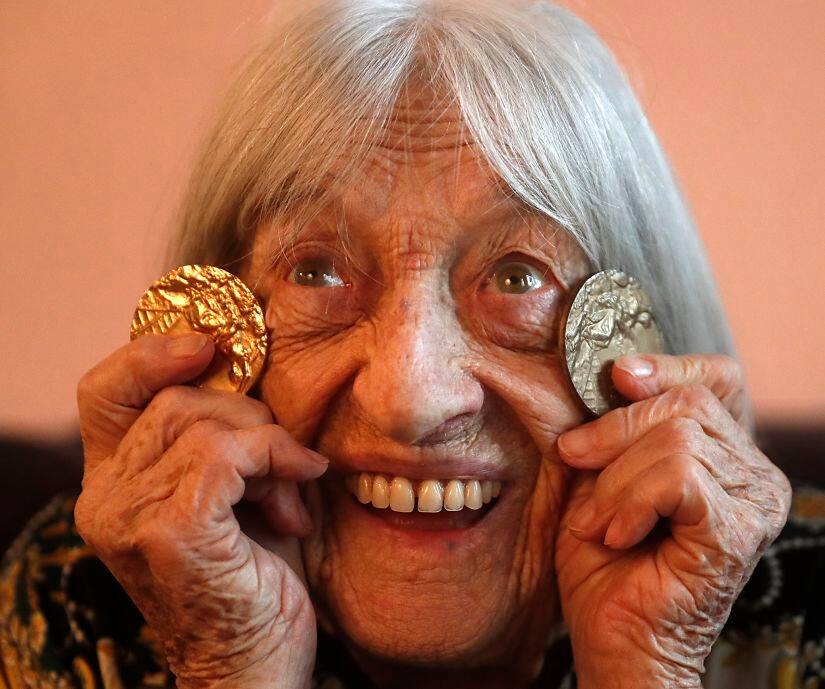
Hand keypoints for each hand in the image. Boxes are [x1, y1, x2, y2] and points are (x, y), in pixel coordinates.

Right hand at [75, 333, 326, 688]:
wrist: (257, 664)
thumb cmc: (251, 575)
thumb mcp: (229, 492)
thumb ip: (218, 437)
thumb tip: (248, 368)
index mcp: (115, 482)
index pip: (107, 392)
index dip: (151, 353)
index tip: (207, 346)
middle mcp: (107, 496)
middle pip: (176, 398)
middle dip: (249, 418)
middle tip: (286, 466)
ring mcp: (130, 513)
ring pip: (207, 422)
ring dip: (269, 451)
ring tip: (290, 499)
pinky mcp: (169, 529)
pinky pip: (229, 452)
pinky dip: (276, 462)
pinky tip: (294, 506)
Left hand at [554, 354, 790, 688]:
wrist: (613, 637)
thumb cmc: (604, 559)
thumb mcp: (598, 473)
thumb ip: (612, 425)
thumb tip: (617, 372)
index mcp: (724, 452)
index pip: (714, 378)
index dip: (666, 366)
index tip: (614, 376)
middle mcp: (753, 472)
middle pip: (685, 402)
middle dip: (613, 431)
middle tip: (576, 464)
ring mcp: (753, 502)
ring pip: (676, 439)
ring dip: (615, 481)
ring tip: (599, 523)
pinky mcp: (738, 531)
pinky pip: (677, 477)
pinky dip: (631, 501)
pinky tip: (619, 535)